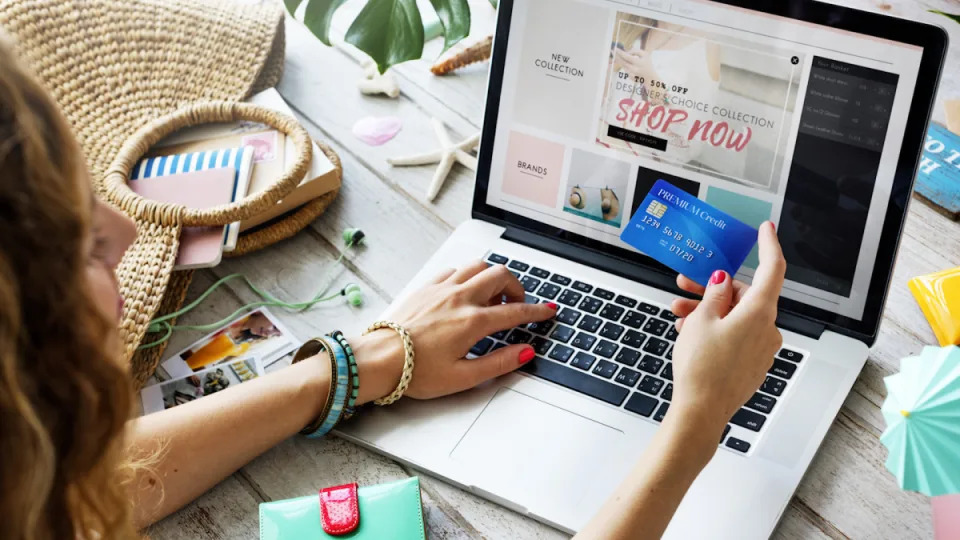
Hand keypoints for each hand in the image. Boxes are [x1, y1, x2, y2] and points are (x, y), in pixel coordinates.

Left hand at [350, 261, 556, 402]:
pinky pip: (454, 270)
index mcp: (472, 322)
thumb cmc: (415, 372)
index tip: (548, 311)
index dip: (537, 311)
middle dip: (517, 287)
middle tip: (517, 304)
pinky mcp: (425, 287)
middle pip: (500, 276)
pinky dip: (468, 276)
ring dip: (492, 277)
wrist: (378, 359)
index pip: (515, 311)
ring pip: (478, 266)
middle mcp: (459, 298)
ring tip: (492, 297)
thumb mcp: (463, 377)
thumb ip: (499, 363)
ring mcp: (441, 289)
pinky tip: (465, 292)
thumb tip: (525, 352)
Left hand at [613, 49, 655, 82]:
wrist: (650, 76)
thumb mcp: (645, 54)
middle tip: (612, 50)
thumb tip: (626, 52)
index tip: (615, 48)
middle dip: (617, 56)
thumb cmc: (647, 63)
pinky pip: (624, 69)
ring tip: (618, 55)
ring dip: (620, 60)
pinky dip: (624, 64)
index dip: (620, 52)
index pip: (627, 57)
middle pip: (622, 62)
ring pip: (623, 65)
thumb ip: (635, 51)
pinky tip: (626, 63)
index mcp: (639, 63)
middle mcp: (634, 69)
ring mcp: (631, 74)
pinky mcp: (629, 77)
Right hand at [666, 222, 785, 438]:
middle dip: (713, 288)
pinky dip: (715, 330)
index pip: (772, 269)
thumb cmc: (702, 368)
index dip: (769, 246)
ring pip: (736, 317)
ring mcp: (761, 349)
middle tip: (686, 283)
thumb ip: (715, 295)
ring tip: (679, 314)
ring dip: (709, 311)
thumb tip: (724, 282)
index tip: (766, 230)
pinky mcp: (751, 365)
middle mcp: (767, 329)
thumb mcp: (702, 320)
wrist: (701, 411)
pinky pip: (736, 337)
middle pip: (745, 296)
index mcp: (759, 312)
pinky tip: (689, 333)